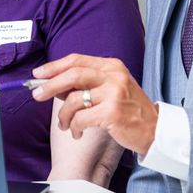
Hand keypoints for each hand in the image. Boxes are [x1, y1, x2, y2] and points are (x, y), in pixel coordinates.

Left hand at [31, 53, 159, 156]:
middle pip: (73, 74)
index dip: (54, 66)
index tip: (38, 73)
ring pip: (74, 100)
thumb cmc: (130, 110)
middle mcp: (113, 76)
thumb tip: (54, 85)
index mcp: (112, 66)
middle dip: (50, 85)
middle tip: (37, 95)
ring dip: (64, 115)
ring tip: (65, 125)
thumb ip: (87, 84)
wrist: (155, 130)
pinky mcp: (112, 112)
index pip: (77, 60)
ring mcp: (114, 93)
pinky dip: (75, 126)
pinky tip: (77, 132)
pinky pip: (81, 118)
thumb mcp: (111, 89)